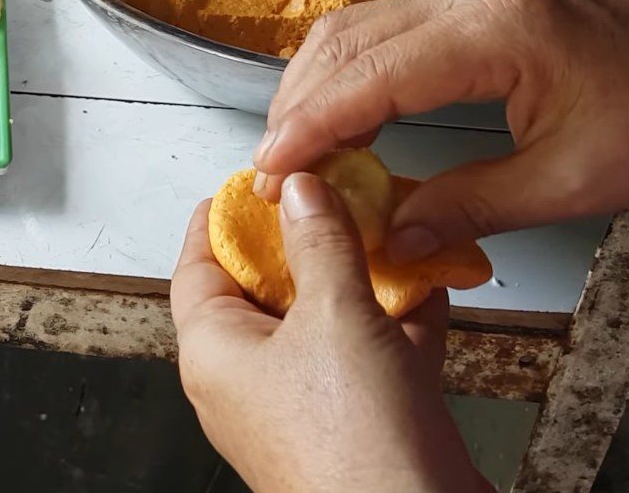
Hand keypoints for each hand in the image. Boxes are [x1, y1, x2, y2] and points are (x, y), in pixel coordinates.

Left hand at [171, 178, 492, 492]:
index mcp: (219, 353)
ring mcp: (307, 397)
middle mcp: (254, 377)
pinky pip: (369, 344)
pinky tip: (428, 281)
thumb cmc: (353, 446)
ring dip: (359, 271)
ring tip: (385, 226)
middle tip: (332, 194)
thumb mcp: (334, 316)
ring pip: (325, 312)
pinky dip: (395, 313)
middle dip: (307, 237)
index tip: (250, 182)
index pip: (199, 266)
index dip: (222, 217)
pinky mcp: (358, 411)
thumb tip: (301, 192)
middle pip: (268, 284)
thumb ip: (319, 242)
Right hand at [253, 0, 628, 262]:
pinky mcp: (471, 4)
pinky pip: (386, 32)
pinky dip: (351, 76)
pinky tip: (343, 121)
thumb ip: (466, 207)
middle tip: (275, 172)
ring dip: (316, 87)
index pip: (370, 74)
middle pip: (347, 39)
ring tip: (296, 152)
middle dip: (298, 105)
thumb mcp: (564, 184)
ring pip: (357, 28)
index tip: (269, 174)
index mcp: (493, 31)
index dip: (310, 125)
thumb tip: (389, 242)